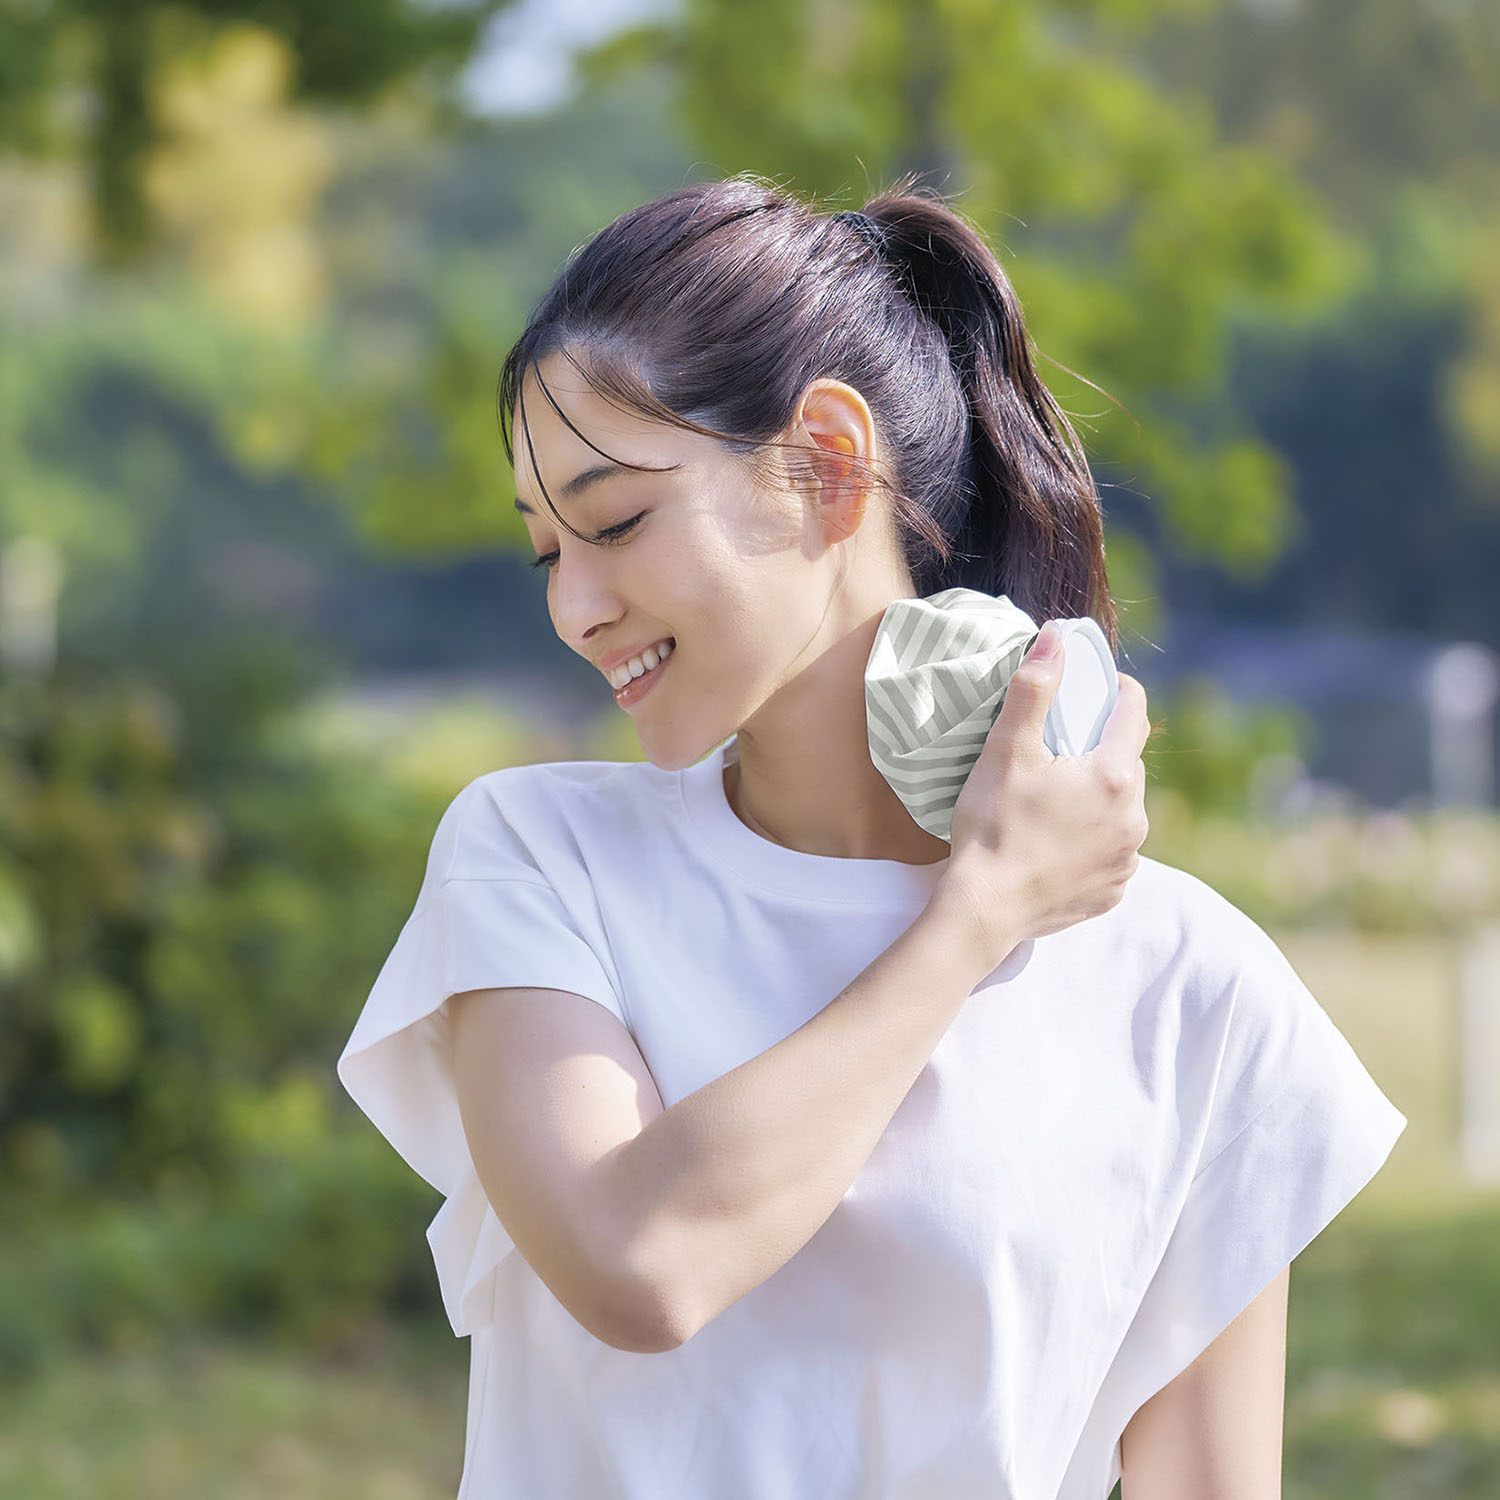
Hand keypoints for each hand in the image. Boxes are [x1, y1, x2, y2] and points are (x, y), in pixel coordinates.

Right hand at [935, 620, 1152, 964]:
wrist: (983, 910)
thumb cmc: (992, 826)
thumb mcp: (1007, 751)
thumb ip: (1034, 690)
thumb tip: (1056, 638)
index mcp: (1115, 775)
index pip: (1133, 711)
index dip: (1114, 690)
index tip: (1091, 688)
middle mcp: (1135, 818)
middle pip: (1127, 762)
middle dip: (1099, 749)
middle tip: (1056, 751)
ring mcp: (1127, 858)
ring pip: (1121, 809)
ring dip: (1097, 797)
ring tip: (1052, 801)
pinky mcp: (1113, 890)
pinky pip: (1112, 851)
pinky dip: (1092, 840)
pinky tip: (1056, 842)